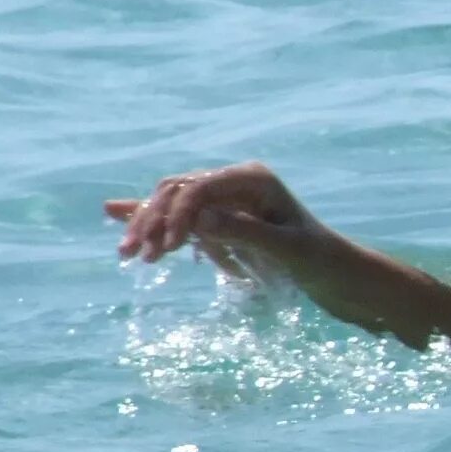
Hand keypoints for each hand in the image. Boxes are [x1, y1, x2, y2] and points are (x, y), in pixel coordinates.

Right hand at [105, 161, 319, 263]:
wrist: (335, 273)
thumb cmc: (318, 259)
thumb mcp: (287, 249)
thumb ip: (245, 231)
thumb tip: (197, 219)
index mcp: (253, 178)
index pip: (199, 188)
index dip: (177, 215)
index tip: (164, 248)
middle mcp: (234, 181)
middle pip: (177, 191)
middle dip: (152, 221)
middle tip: (132, 255)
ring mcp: (224, 198)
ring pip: (172, 203)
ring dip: (147, 226)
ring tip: (127, 254)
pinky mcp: (218, 217)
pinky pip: (178, 214)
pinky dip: (152, 219)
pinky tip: (115, 211)